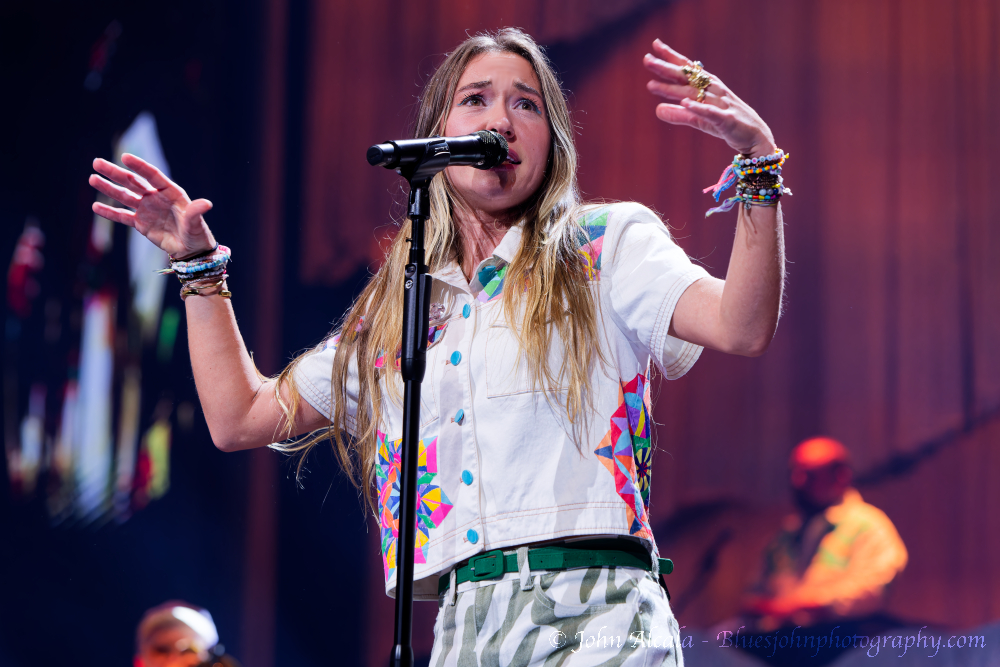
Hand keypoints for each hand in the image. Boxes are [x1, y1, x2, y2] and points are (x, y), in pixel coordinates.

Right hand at [89, 153, 215, 257]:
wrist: (191, 250)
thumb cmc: (197, 234)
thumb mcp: (196, 224)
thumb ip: (196, 213)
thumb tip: (207, 203)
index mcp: (170, 192)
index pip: (152, 175)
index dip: (139, 166)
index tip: (124, 157)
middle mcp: (156, 197)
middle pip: (133, 182)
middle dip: (115, 172)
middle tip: (96, 162)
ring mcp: (146, 209)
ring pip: (124, 196)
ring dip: (108, 188)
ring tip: (92, 178)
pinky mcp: (140, 223)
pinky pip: (123, 216)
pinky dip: (110, 212)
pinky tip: (96, 206)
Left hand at [643, 39, 775, 157]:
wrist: (756, 137)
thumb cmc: (727, 124)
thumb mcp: (700, 119)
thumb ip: (680, 114)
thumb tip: (657, 109)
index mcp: (708, 87)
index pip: (687, 69)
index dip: (671, 57)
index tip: (654, 46)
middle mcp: (714, 91)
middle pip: (687, 77)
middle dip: (666, 68)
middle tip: (646, 60)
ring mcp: (721, 104)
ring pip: (694, 94)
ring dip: (673, 89)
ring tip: (652, 85)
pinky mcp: (727, 120)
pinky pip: (711, 113)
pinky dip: (699, 107)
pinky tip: (685, 102)